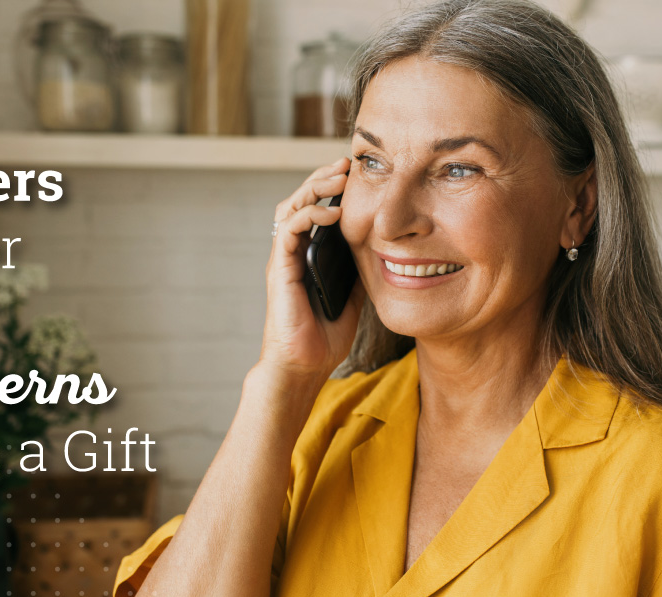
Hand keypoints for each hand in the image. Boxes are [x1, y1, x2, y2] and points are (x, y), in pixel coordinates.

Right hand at [259, 157, 366, 381]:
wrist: (304, 366)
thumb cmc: (324, 338)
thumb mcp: (353, 296)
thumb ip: (359, 272)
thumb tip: (382, 252)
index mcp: (308, 256)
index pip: (316, 210)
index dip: (333, 189)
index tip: (359, 176)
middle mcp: (292, 252)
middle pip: (301, 200)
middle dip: (323, 178)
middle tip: (348, 165)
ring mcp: (284, 259)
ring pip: (291, 207)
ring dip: (314, 187)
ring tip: (338, 177)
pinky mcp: (279, 268)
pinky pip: (289, 229)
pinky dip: (309, 214)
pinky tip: (331, 211)